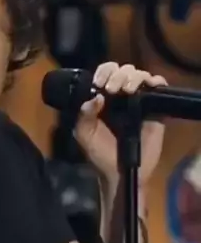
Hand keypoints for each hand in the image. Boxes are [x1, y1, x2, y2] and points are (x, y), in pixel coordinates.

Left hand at [74, 62, 166, 186]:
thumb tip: (95, 97)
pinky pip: (159, 87)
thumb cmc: (100, 153)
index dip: (103, 72)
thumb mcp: (84, 134)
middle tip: (111, 89)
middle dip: (116, 75)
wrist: (120, 172)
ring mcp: (140, 101)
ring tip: (126, 91)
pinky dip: (155, 81)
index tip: (99, 82)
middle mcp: (122, 95)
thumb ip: (83, 115)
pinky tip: (147, 87)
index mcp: (104, 98)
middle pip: (123, 70)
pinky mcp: (156, 109)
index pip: (105, 73)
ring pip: (140, 75)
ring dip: (133, 77)